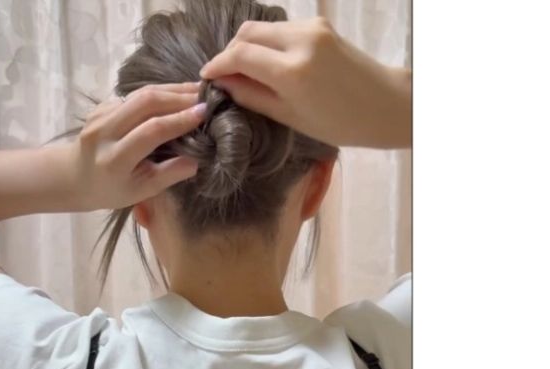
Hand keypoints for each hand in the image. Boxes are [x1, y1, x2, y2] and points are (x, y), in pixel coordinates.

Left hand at [66, 82, 206, 210]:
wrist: (75, 176)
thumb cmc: (111, 190)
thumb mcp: (141, 191)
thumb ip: (168, 175)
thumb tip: (196, 161)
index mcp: (114, 159)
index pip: (151, 131)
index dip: (179, 120)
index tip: (204, 113)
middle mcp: (104, 132)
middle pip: (146, 103)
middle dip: (179, 97)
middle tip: (206, 98)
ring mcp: (100, 114)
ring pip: (141, 93)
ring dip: (172, 90)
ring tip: (197, 91)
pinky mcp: (102, 105)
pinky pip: (135, 95)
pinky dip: (159, 93)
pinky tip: (176, 95)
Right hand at [200, 18, 410, 148]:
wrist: (384, 104)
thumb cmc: (339, 122)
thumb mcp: (289, 116)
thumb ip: (253, 96)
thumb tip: (225, 84)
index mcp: (292, 71)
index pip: (240, 55)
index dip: (218, 64)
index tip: (207, 77)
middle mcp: (300, 41)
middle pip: (248, 33)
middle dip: (230, 51)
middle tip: (223, 74)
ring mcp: (312, 28)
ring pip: (264, 27)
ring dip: (247, 45)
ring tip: (243, 71)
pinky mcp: (320, 24)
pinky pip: (282, 29)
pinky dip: (268, 42)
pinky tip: (267, 63)